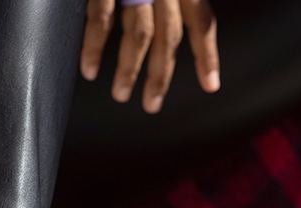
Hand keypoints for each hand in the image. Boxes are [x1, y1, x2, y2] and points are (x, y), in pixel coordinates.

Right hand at [81, 0, 218, 113]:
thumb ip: (169, 3)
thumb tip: (168, 28)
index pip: (202, 22)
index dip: (206, 54)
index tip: (211, 86)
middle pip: (168, 37)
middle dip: (160, 74)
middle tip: (152, 105)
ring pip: (139, 34)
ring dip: (129, 69)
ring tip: (121, 94)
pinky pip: (101, 20)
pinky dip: (94, 46)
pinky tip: (90, 69)